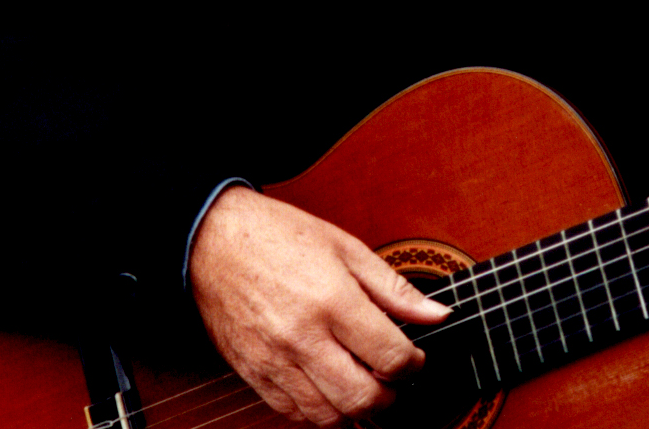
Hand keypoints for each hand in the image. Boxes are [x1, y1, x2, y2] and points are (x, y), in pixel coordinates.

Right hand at [189, 187, 450, 424]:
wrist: (212, 242)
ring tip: (365, 387)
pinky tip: (329, 387)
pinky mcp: (253, 373)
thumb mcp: (346, 247)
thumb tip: (436, 314)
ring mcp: (274, 361)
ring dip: (356, 411)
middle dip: (391, 399)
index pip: (390, 357)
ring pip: (327, 416)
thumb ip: (394, 288)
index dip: (414, 365)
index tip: (415, 358)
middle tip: (395, 382)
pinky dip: (319, 410)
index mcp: (332, 300)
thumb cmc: (279, 237)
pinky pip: (292, 413)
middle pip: (362, 398)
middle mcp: (302, 337)